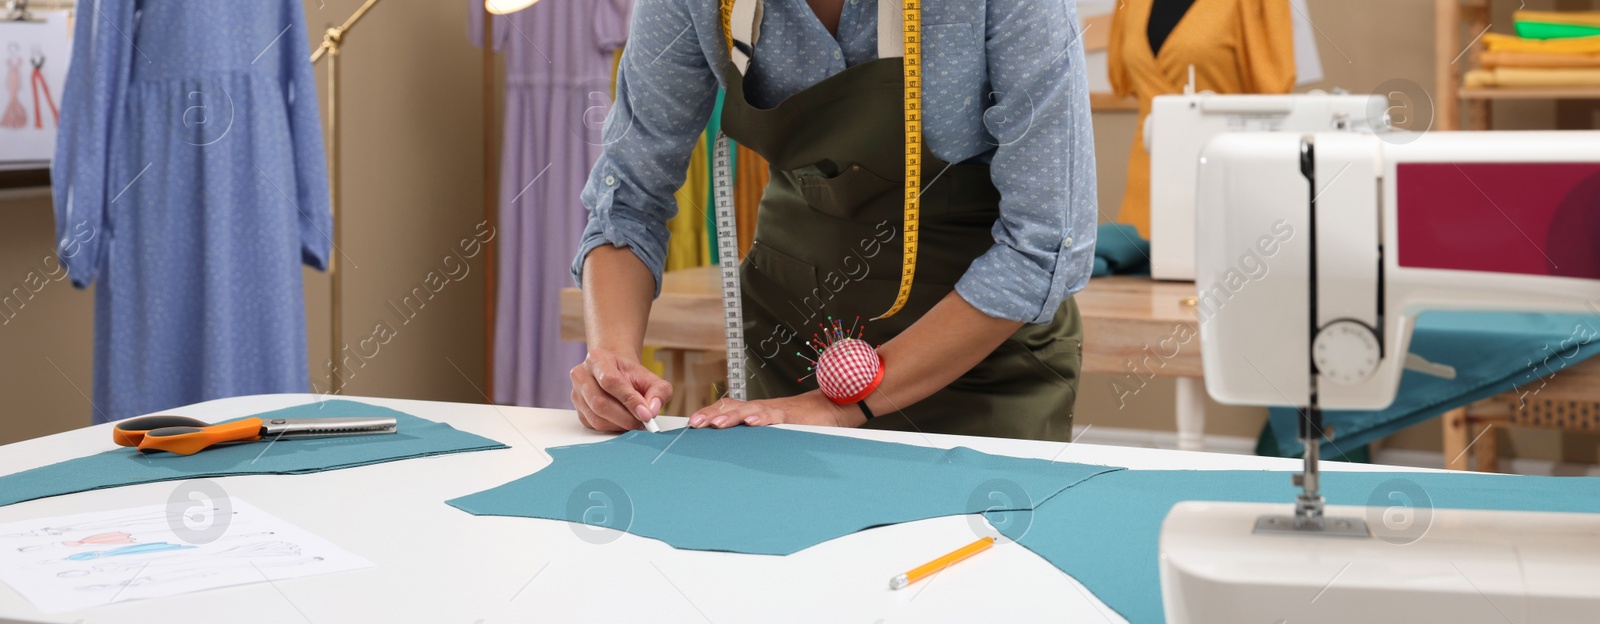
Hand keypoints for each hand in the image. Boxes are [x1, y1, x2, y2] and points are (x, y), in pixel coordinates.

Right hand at [570, 347, 672, 431]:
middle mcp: (581, 375)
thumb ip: (658, 391)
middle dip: (626, 417)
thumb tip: (652, 410)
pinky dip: (612, 427)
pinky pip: (594, 425)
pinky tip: (623, 421)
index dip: (629, 400)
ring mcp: (577, 394)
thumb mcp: (650, 378)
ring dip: (620, 424)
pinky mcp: (578, 411)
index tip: (646, 414)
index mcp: (597, 359)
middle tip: (644, 422)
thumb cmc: (631, 375)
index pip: (610, 381)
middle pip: (600, 402)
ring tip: (636, 421)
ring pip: (596, 417)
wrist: (616, 372)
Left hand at [687, 390, 866, 428]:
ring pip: (748, 410)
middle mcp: (760, 409)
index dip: (708, 414)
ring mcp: (775, 411)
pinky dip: (762, 418)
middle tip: (695, 425)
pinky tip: (752, 423)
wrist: (828, 408)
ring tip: (715, 424)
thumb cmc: (799, 421)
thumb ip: (753, 437)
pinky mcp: (791, 417)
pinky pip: (774, 416)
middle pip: (731, 408)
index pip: (725, 409)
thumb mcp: (771, 427)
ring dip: (730, 417)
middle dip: (711, 415)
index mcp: (753, 412)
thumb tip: (731, 452)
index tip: (691, 424)